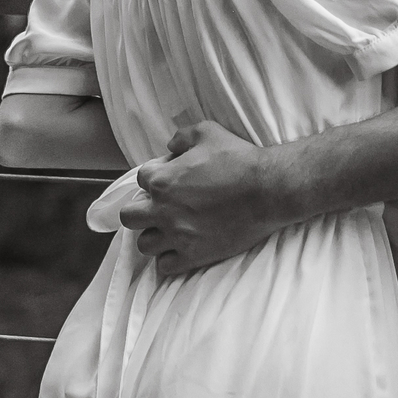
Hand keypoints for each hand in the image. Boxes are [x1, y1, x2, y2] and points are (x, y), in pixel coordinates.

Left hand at [123, 121, 277, 274]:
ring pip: (144, 244)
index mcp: (163, 181)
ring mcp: (177, 236)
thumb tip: (171, 147)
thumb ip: (181, 137)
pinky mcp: (194, 255)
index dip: (155, 176)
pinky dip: (169, 258)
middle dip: (141, 209)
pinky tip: (182, 246)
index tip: (170, 178)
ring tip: (170, 228)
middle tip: (160, 206)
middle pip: (129, 216)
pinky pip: (165, 266)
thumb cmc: (239, 159)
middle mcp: (163, 210)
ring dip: (153, 235)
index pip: (140, 179)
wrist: (268, 189)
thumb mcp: (208, 131)